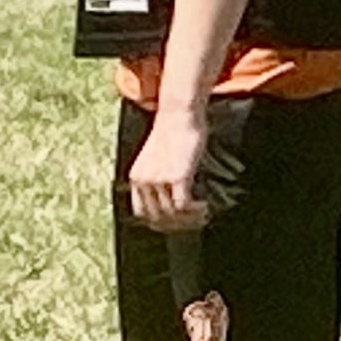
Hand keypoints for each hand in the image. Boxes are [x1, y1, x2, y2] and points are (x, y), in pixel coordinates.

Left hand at [127, 109, 209, 231]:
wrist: (179, 114)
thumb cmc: (173, 131)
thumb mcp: (157, 156)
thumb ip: (158, 175)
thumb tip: (171, 196)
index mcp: (136, 177)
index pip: (142, 213)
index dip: (159, 223)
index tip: (175, 224)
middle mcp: (144, 181)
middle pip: (158, 218)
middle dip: (177, 225)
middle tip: (193, 223)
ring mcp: (159, 179)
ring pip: (172, 214)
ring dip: (189, 220)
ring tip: (202, 215)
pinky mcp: (177, 176)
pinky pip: (183, 205)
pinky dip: (195, 211)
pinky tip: (204, 208)